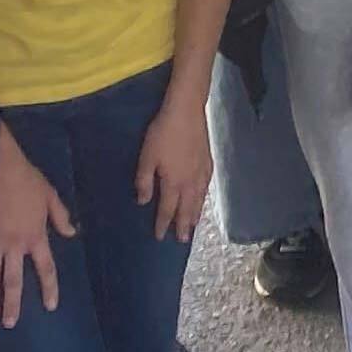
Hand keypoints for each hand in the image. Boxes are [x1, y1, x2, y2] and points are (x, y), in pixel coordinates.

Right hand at [0, 133, 76, 323]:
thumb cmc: (25, 178)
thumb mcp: (49, 195)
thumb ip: (60, 216)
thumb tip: (71, 233)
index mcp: (35, 235)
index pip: (45, 268)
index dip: (49, 287)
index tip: (50, 306)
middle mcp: (15, 244)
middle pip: (14, 280)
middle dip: (13, 303)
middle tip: (11, 323)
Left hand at [134, 92, 212, 240]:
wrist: (186, 111)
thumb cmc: (163, 133)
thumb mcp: (147, 157)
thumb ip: (144, 181)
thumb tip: (144, 201)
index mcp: (173, 182)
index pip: (168, 209)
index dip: (163, 223)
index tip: (160, 237)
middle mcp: (190, 182)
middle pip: (187, 209)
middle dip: (183, 226)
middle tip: (182, 240)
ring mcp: (201, 172)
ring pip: (199, 200)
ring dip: (195, 215)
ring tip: (193, 226)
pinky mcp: (208, 162)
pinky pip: (206, 187)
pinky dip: (204, 198)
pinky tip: (202, 199)